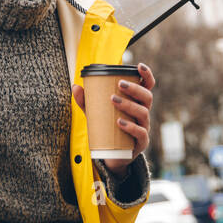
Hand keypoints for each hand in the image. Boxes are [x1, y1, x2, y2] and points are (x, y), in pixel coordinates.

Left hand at [71, 62, 154, 176]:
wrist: (112, 157)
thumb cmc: (108, 130)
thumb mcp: (96, 114)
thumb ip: (87, 101)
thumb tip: (75, 86)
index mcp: (137, 103)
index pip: (147, 86)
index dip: (146, 74)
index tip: (139, 65)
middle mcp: (144, 113)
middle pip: (147, 97)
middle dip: (134, 88)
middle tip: (119, 84)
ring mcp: (144, 128)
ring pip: (143, 113)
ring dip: (129, 104)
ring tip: (113, 100)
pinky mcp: (141, 143)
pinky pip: (140, 133)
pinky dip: (130, 127)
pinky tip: (119, 122)